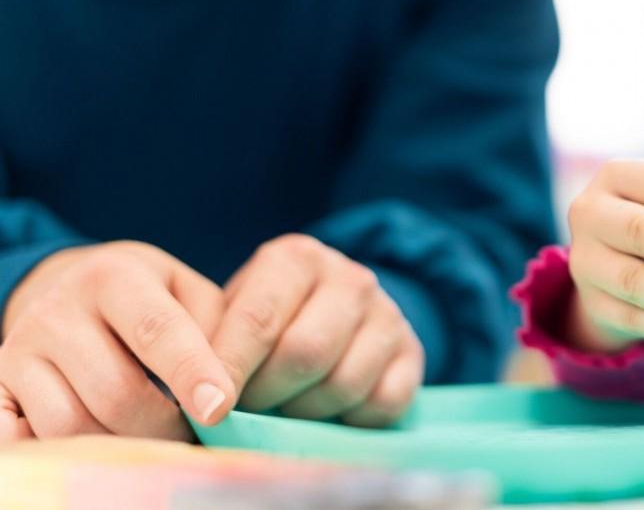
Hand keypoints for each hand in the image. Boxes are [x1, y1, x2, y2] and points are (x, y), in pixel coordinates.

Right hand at [0, 241, 234, 440]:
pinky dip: (56, 453)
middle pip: (115, 393)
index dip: (190, 373)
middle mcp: (59, 309)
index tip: (219, 409)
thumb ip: (218, 331)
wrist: (72, 288)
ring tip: (155, 439)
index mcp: (116, 276)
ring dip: (123, 446)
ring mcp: (20, 348)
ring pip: (71, 425)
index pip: (157, 330)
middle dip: (164, 427)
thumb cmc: (153, 298)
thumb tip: (225, 389)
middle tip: (192, 434)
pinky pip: (18, 438)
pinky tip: (95, 453)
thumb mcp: (190, 293)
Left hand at [212, 234, 423, 427]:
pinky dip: (351, 421)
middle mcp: (349, 278)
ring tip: (285, 411)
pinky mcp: (413, 354)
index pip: (259, 318)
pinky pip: (383, 404)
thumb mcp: (238, 309)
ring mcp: (388, 314)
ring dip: (306, 412)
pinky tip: (330, 414)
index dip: (229, 368)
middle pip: (305, 353)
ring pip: (343, 383)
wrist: (338, 312)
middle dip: (267, 395)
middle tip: (247, 412)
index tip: (206, 408)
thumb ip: (216, 340)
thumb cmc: (270, 319)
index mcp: (297, 258)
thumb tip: (194, 391)